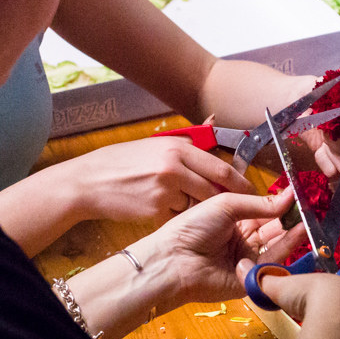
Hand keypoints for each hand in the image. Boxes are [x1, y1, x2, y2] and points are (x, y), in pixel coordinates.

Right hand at [64, 137, 254, 223]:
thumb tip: (215, 120)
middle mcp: (174, 166)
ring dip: (198, 209)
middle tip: (233, 209)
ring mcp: (165, 189)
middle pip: (216, 189)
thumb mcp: (155, 145)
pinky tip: (164, 211)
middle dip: (227, 201)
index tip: (250, 192)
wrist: (89, 182)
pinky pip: (179, 217)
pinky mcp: (157, 209)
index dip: (240, 183)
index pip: (221, 168)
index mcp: (177, 148)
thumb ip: (188, 141)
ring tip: (184, 205)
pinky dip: (179, 217)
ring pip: (198, 205)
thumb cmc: (122, 163)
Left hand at [154, 188, 305, 304]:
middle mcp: (242, 239)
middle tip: (308, 207)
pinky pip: (272, 261)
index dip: (280, 203)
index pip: (263, 211)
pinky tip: (299, 232)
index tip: (298, 194)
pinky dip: (287, 246)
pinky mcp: (252, 277)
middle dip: (289, 218)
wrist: (175, 260)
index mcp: (232, 220)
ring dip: (292, 231)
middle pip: (273, 228)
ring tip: (308, 218)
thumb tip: (289, 196)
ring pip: (276, 244)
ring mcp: (247, 259)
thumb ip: (260, 204)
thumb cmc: (193, 227)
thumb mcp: (227, 205)